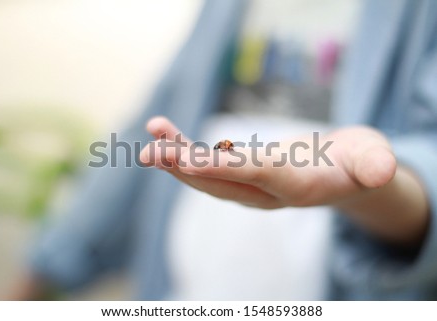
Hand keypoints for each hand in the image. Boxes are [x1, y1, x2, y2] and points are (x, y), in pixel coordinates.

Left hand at [140, 116, 428, 245]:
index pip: (257, 177)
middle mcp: (265, 192)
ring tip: (153, 131)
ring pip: (207, 174)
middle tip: (152, 152)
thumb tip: (383, 170)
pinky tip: (164, 130)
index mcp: (296, 186)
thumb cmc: (358, 163)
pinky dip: (184, 147)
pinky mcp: (240, 173)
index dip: (224, 169)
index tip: (188, 161)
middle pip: (221, 182)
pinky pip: (207, 163)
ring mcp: (250, 185)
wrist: (343, 173)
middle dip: (185, 168)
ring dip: (176, 155)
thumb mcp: (373, 161)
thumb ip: (374, 165)